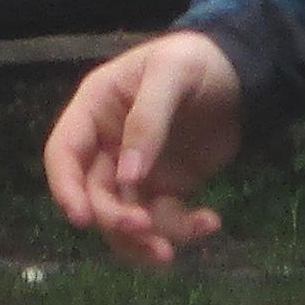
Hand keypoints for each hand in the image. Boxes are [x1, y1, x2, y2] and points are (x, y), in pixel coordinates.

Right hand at [44, 29, 243, 268]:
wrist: (240, 75)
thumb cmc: (195, 60)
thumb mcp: (171, 74)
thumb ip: (147, 121)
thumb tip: (128, 178)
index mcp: (95, 109)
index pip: (63, 154)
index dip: (65, 188)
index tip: (82, 219)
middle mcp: (107, 145)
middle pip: (94, 196)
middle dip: (117, 220)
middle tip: (148, 231)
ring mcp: (135, 172)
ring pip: (124, 219)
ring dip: (146, 239)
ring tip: (180, 244)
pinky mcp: (165, 188)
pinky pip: (161, 221)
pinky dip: (181, 231)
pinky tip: (209, 222)